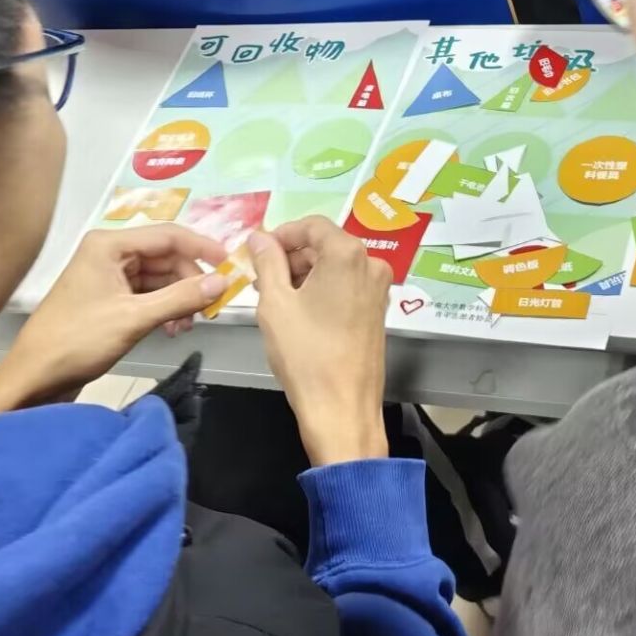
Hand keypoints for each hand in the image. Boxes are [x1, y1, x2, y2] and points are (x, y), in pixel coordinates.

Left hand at [0, 225, 229, 415]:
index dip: (202, 247)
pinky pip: (146, 295)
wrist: (33, 378)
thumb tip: (223, 282)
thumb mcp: (133, 318)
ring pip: (158, 278)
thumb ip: (180, 298)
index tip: (232, 265)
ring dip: (178, 298)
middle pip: (165, 256)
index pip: (168, 235)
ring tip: (188, 325)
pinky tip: (172, 329)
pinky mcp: (107, 300)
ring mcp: (106, 277)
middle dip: (190, 280)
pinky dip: (163, 309)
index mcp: (108, 244)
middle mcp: (108, 253)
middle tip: (211, 307)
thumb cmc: (77, 341)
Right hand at [248, 219, 390, 465]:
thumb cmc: (304, 354)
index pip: (312, 225)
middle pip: (325, 244)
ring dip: (304, 274)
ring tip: (274, 297)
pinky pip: (346, 287)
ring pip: (336, 267)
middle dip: (291, 256)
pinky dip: (322, 290)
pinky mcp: (377, 312)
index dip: (281, 234)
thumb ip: (267, 262)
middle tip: (261, 278)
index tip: (257, 252)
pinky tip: (298, 312)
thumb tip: (259, 237)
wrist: (341, 409)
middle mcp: (371, 265)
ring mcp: (378, 290)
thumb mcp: (275, 303)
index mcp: (348, 255)